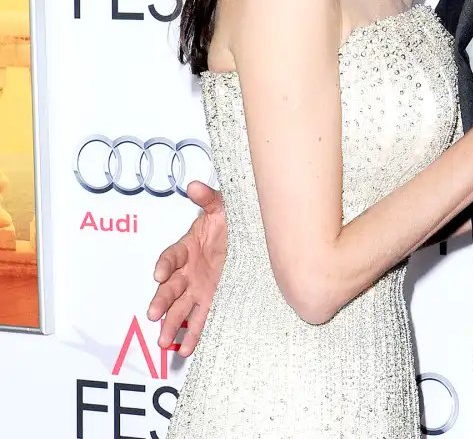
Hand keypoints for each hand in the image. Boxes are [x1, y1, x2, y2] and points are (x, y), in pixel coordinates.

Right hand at [146, 181, 226, 354]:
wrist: (258, 239)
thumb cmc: (235, 222)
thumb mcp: (224, 208)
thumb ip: (209, 198)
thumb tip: (195, 185)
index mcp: (187, 248)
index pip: (171, 257)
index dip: (164, 265)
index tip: (160, 275)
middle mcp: (189, 272)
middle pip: (170, 288)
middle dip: (161, 301)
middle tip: (154, 314)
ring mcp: (198, 289)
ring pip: (179, 309)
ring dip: (169, 324)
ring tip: (163, 341)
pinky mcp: (211, 303)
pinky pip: (199, 320)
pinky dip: (192, 334)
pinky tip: (186, 348)